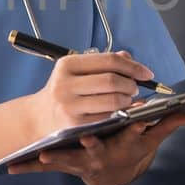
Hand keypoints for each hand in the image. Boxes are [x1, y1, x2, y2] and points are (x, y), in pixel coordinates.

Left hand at [8, 109, 184, 184]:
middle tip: (88, 139)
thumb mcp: (148, 141)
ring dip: (52, 159)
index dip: (137, 131)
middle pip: (98, 149)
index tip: (140, 125)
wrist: (109, 174)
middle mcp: (101, 154)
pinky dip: (28, 166)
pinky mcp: (63, 164)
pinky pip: (44, 165)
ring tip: (38, 157)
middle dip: (92, 145)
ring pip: (66, 160)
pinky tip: (11, 167)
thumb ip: (164, 125)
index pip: (132, 136)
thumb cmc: (127, 149)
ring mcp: (80, 161)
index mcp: (122, 145)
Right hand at [28, 50, 155, 132]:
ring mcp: (69, 106)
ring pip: (113, 100)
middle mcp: (65, 84)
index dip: (133, 66)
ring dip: (128, 100)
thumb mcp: (77, 71)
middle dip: (131, 84)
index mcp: (67, 64)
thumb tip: (130, 59)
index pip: (109, 60)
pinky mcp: (75, 125)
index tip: (146, 73)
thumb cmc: (64, 91)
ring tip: (128, 99)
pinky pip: (108, 118)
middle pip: (112, 81)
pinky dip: (122, 114)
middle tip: (135, 88)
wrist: (39, 117)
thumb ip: (103, 63)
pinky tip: (122, 111)